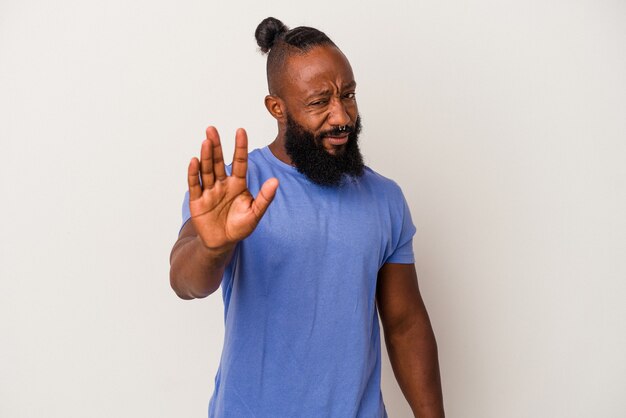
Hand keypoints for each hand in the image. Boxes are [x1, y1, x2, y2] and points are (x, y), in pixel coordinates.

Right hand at [187, 126, 278, 252]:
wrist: (222, 243)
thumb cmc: (240, 227)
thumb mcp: (255, 214)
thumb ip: (264, 198)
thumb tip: (276, 181)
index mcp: (238, 184)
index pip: (240, 162)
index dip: (240, 147)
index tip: (241, 131)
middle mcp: (222, 183)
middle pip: (219, 161)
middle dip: (216, 146)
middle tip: (212, 129)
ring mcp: (209, 190)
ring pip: (206, 170)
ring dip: (206, 156)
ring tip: (206, 141)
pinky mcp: (197, 200)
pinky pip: (195, 184)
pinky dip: (194, 173)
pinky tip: (195, 161)